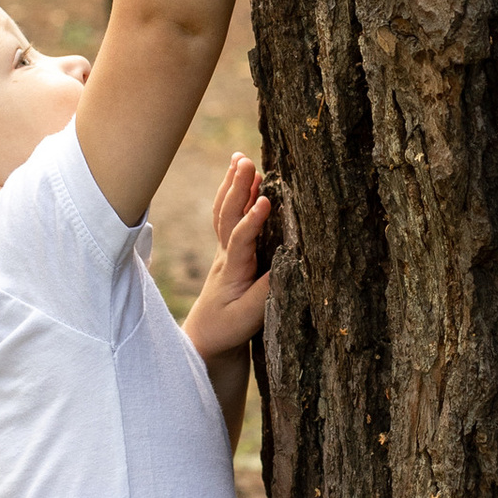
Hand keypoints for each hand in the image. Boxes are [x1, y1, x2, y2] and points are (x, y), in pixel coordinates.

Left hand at [182, 153, 272, 361]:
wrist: (206, 339)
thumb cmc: (229, 328)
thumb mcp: (250, 317)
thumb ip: (267, 290)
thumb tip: (290, 262)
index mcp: (232, 270)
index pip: (240, 240)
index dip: (251, 220)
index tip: (264, 200)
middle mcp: (225, 256)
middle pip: (226, 215)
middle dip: (236, 187)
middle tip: (246, 161)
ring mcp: (223, 252)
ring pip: (224, 212)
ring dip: (232, 185)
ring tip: (240, 159)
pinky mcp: (227, 253)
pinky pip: (227, 218)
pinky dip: (233, 196)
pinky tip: (242, 182)